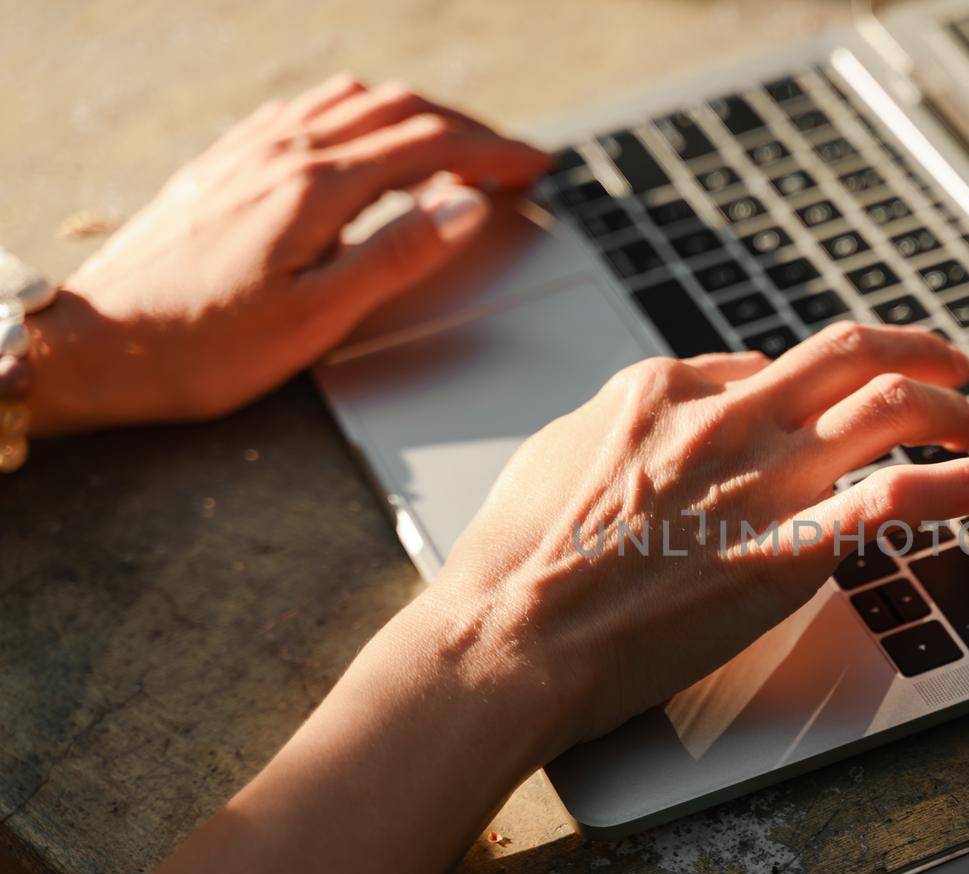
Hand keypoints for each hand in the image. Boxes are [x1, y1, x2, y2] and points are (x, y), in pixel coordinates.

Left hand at [28, 75, 548, 433]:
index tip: (537, 166)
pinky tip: (363, 138)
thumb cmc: (203, 346)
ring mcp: (250, 151)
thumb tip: (463, 206)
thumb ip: (397, 255)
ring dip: (417, 113)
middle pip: (399, 111)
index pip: (430, 147)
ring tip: (453, 145)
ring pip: (354, 100)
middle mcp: (283, 152)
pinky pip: (307, 108)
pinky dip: (360, 112)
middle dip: (468, 128)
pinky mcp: (225, 162)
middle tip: (512, 159)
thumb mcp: (317, 318)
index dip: (494, 153)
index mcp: (316, 188)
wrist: (98, 345)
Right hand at [415, 322, 968, 753]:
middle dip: (915, 355)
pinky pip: (906, 497)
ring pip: (892, 405)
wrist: (510, 637)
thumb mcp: (556, 457)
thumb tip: (664, 418)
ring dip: (952, 410)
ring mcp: (766, 480)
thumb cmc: (515, 564)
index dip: (814, 389)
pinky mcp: (793, 550)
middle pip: (850, 355)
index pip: (770, 367)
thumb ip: (621, 426)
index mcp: (664, 390)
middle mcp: (728, 418)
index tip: (830, 413)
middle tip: (949, 373)